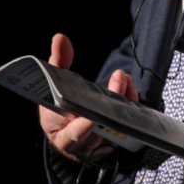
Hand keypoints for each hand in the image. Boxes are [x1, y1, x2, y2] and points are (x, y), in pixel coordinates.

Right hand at [39, 33, 138, 163]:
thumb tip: (60, 38)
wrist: (68, 133)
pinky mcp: (113, 142)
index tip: (90, 118)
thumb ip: (58, 63)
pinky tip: (129, 89)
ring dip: (123, 103)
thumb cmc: (59, 111)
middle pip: (99, 131)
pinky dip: (130, 108)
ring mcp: (99, 145)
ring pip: (115, 129)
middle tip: (118, 81)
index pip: (70, 134)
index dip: (81, 128)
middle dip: (109, 107)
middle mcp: (80, 143)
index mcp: (59, 132)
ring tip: (123, 79)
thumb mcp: (53, 86)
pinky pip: (126, 128)